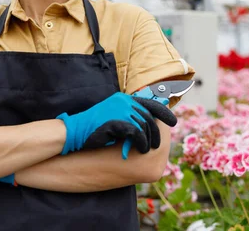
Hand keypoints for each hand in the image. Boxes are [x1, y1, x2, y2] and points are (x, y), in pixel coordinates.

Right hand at [56, 92, 174, 155]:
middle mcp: (124, 101)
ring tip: (146, 150)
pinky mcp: (117, 120)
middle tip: (157, 145)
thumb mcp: (113, 116)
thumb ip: (129, 116)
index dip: (163, 112)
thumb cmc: (94, 127)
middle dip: (156, 132)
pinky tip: (140, 149)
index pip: (150, 102)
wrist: (76, 131)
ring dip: (148, 140)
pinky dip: (141, 142)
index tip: (173, 121)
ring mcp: (120, 110)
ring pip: (145, 125)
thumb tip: (150, 124)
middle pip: (149, 117)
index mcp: (124, 99)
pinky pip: (137, 132)